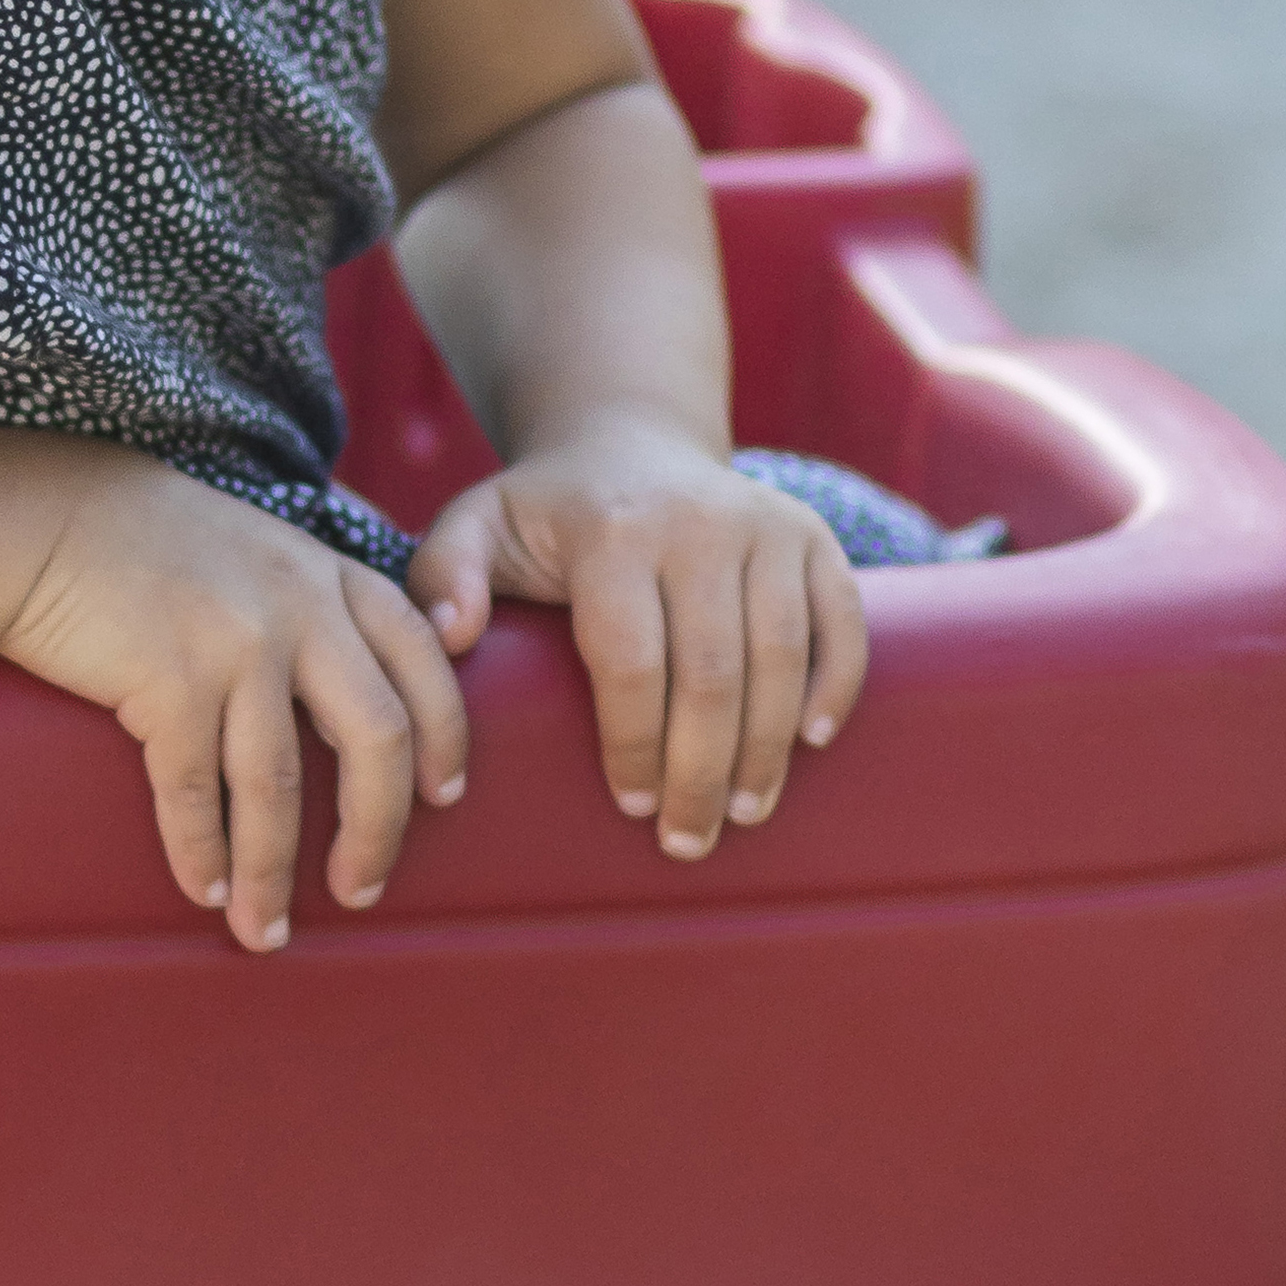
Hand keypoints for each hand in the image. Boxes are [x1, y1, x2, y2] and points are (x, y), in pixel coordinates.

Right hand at [0, 453, 468, 954]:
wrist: (42, 521)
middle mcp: (297, 603)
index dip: (444, 735)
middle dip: (376, 831)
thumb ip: (310, 598)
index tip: (443, 796)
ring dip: (273, 871)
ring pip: (279, 785)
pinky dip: (203, 852)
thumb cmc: (142, 541)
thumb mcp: (254, 548)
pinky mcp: (167, 677)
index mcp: (325, 572)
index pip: (420, 660)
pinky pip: (196, 791)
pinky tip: (206, 889)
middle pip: (375, 736)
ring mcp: (234, 640)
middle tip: (361, 890)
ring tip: (266, 929)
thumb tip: (355, 689)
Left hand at [406, 427, 865, 861]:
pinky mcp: (812, 537)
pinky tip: (810, 741)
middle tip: (688, 840)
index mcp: (611, 531)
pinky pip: (841, 622)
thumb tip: (453, 636)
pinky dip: (835, 684)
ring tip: (743, 811)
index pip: (631, 662)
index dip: (634, 745)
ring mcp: (764, 525)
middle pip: (713, 674)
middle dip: (702, 771)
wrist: (628, 445)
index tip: (631, 805)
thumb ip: (443, 576)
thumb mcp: (476, 528)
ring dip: (766, 749)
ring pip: (780, 659)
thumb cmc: (546, 515)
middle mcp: (697, 523)